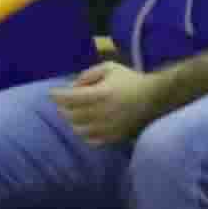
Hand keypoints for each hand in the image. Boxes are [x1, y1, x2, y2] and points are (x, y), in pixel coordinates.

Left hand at [46, 61, 162, 150]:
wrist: (156, 98)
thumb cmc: (130, 80)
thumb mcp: (109, 68)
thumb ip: (88, 75)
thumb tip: (72, 87)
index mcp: (101, 94)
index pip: (70, 98)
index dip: (57, 95)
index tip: (51, 93)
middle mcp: (103, 112)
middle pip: (71, 114)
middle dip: (63, 107)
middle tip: (62, 102)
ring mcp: (109, 127)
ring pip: (78, 129)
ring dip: (72, 120)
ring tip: (73, 113)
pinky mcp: (115, 137)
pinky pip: (91, 140)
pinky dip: (83, 132)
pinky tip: (85, 124)